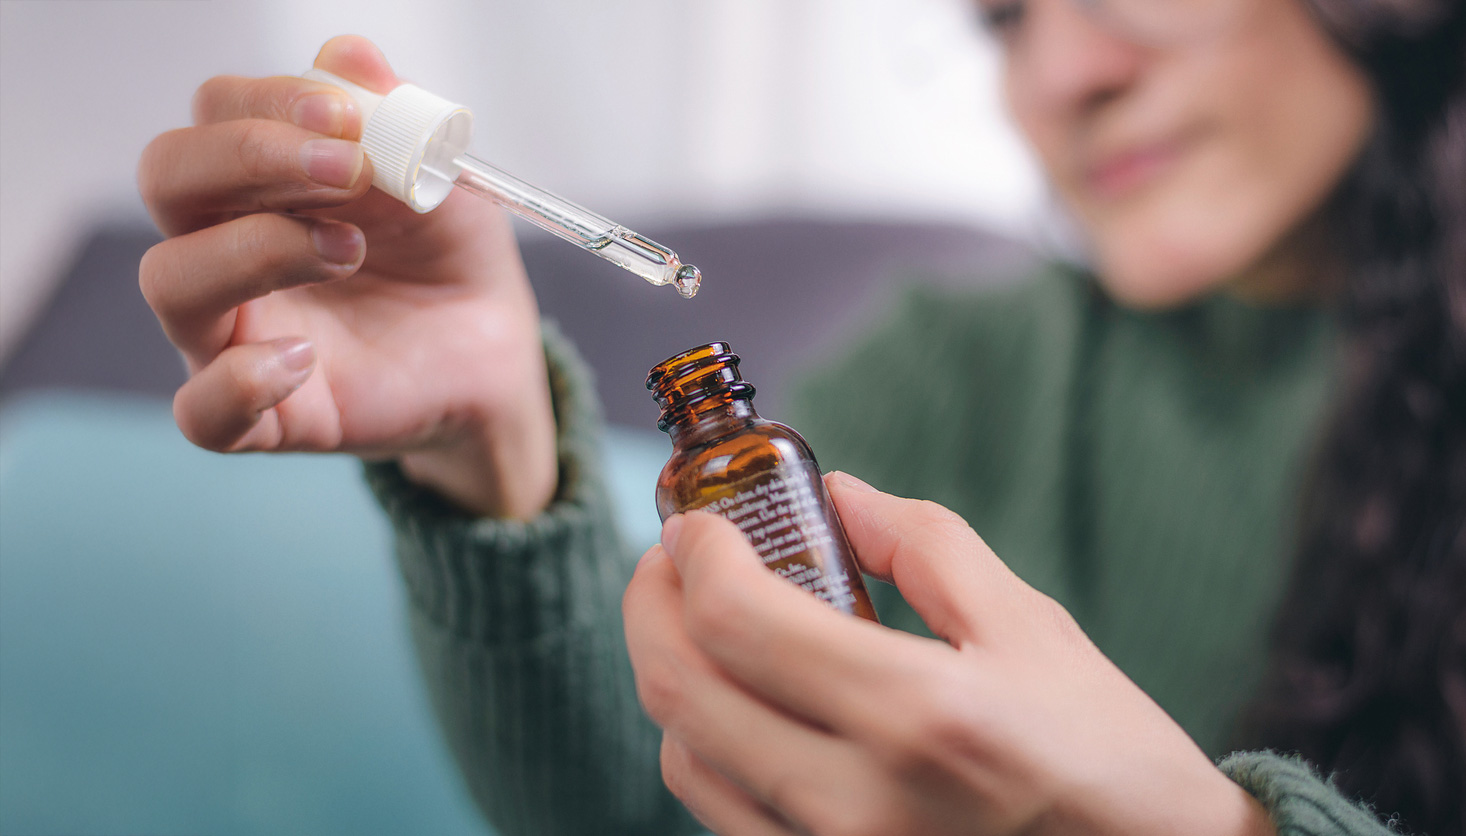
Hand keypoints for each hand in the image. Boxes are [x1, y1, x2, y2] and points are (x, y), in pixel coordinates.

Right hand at [137, 35, 555, 517]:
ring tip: (350, 251)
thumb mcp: (443, 180)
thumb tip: (347, 55)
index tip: (348, 116)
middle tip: (347, 169)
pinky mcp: (262, 416)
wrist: (493, 355)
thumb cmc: (451, 258)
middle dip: (248, 157)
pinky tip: (304, 359)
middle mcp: (226, 247)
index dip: (269, 104)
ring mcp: (232, 333)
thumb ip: (393, 120)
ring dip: (258, 251)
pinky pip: (201, 410)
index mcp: (261, 181)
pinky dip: (239, 381)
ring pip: (171, 282)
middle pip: (166, 179)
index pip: (215, 115)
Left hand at [623, 473, 1274, 835]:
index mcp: (917, 714)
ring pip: (684, 761)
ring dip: (676, 677)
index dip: (694, 555)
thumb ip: (922, 544)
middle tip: (671, 561)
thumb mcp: (1029, 625)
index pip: (739, 622)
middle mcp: (857, 803)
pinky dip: (709, 748)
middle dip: (650, 605)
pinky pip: (721, 816)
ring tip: (705, 628)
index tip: (694, 522)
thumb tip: (834, 493)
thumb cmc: (1102, 751)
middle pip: (681, 691)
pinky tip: (745, 706)